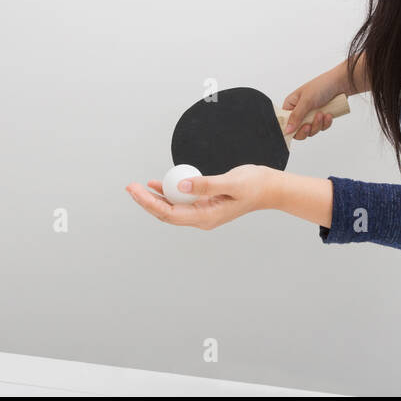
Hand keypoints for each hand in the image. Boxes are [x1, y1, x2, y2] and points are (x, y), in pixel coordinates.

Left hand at [125, 164, 279, 229]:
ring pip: (171, 208)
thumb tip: (181, 184)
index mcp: (207, 217)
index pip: (170, 213)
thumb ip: (205, 184)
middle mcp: (202, 218)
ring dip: (154, 198)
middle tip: (130, 187)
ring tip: (137, 187)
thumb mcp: (231, 182)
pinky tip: (157, 184)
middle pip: (166, 213)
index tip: (137, 190)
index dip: (150, 203)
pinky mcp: (205, 204)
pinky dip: (168, 192)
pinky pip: (181, 201)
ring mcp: (203, 212)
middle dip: (146, 201)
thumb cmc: (254, 185)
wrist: (270, 188)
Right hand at [282, 72, 342, 139]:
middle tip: (310, 125)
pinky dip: (326, 123)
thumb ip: (296, 116)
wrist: (342, 83)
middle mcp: (300, 110)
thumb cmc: (323, 85)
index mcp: (291, 104)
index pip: (285, 122)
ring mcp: (311, 114)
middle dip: (306, 129)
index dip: (290, 129)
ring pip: (311, 130)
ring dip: (318, 125)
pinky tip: (329, 114)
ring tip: (322, 114)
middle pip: (298, 130)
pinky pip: (321, 127)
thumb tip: (287, 130)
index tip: (298, 130)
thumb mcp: (307, 101)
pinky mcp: (321, 117)